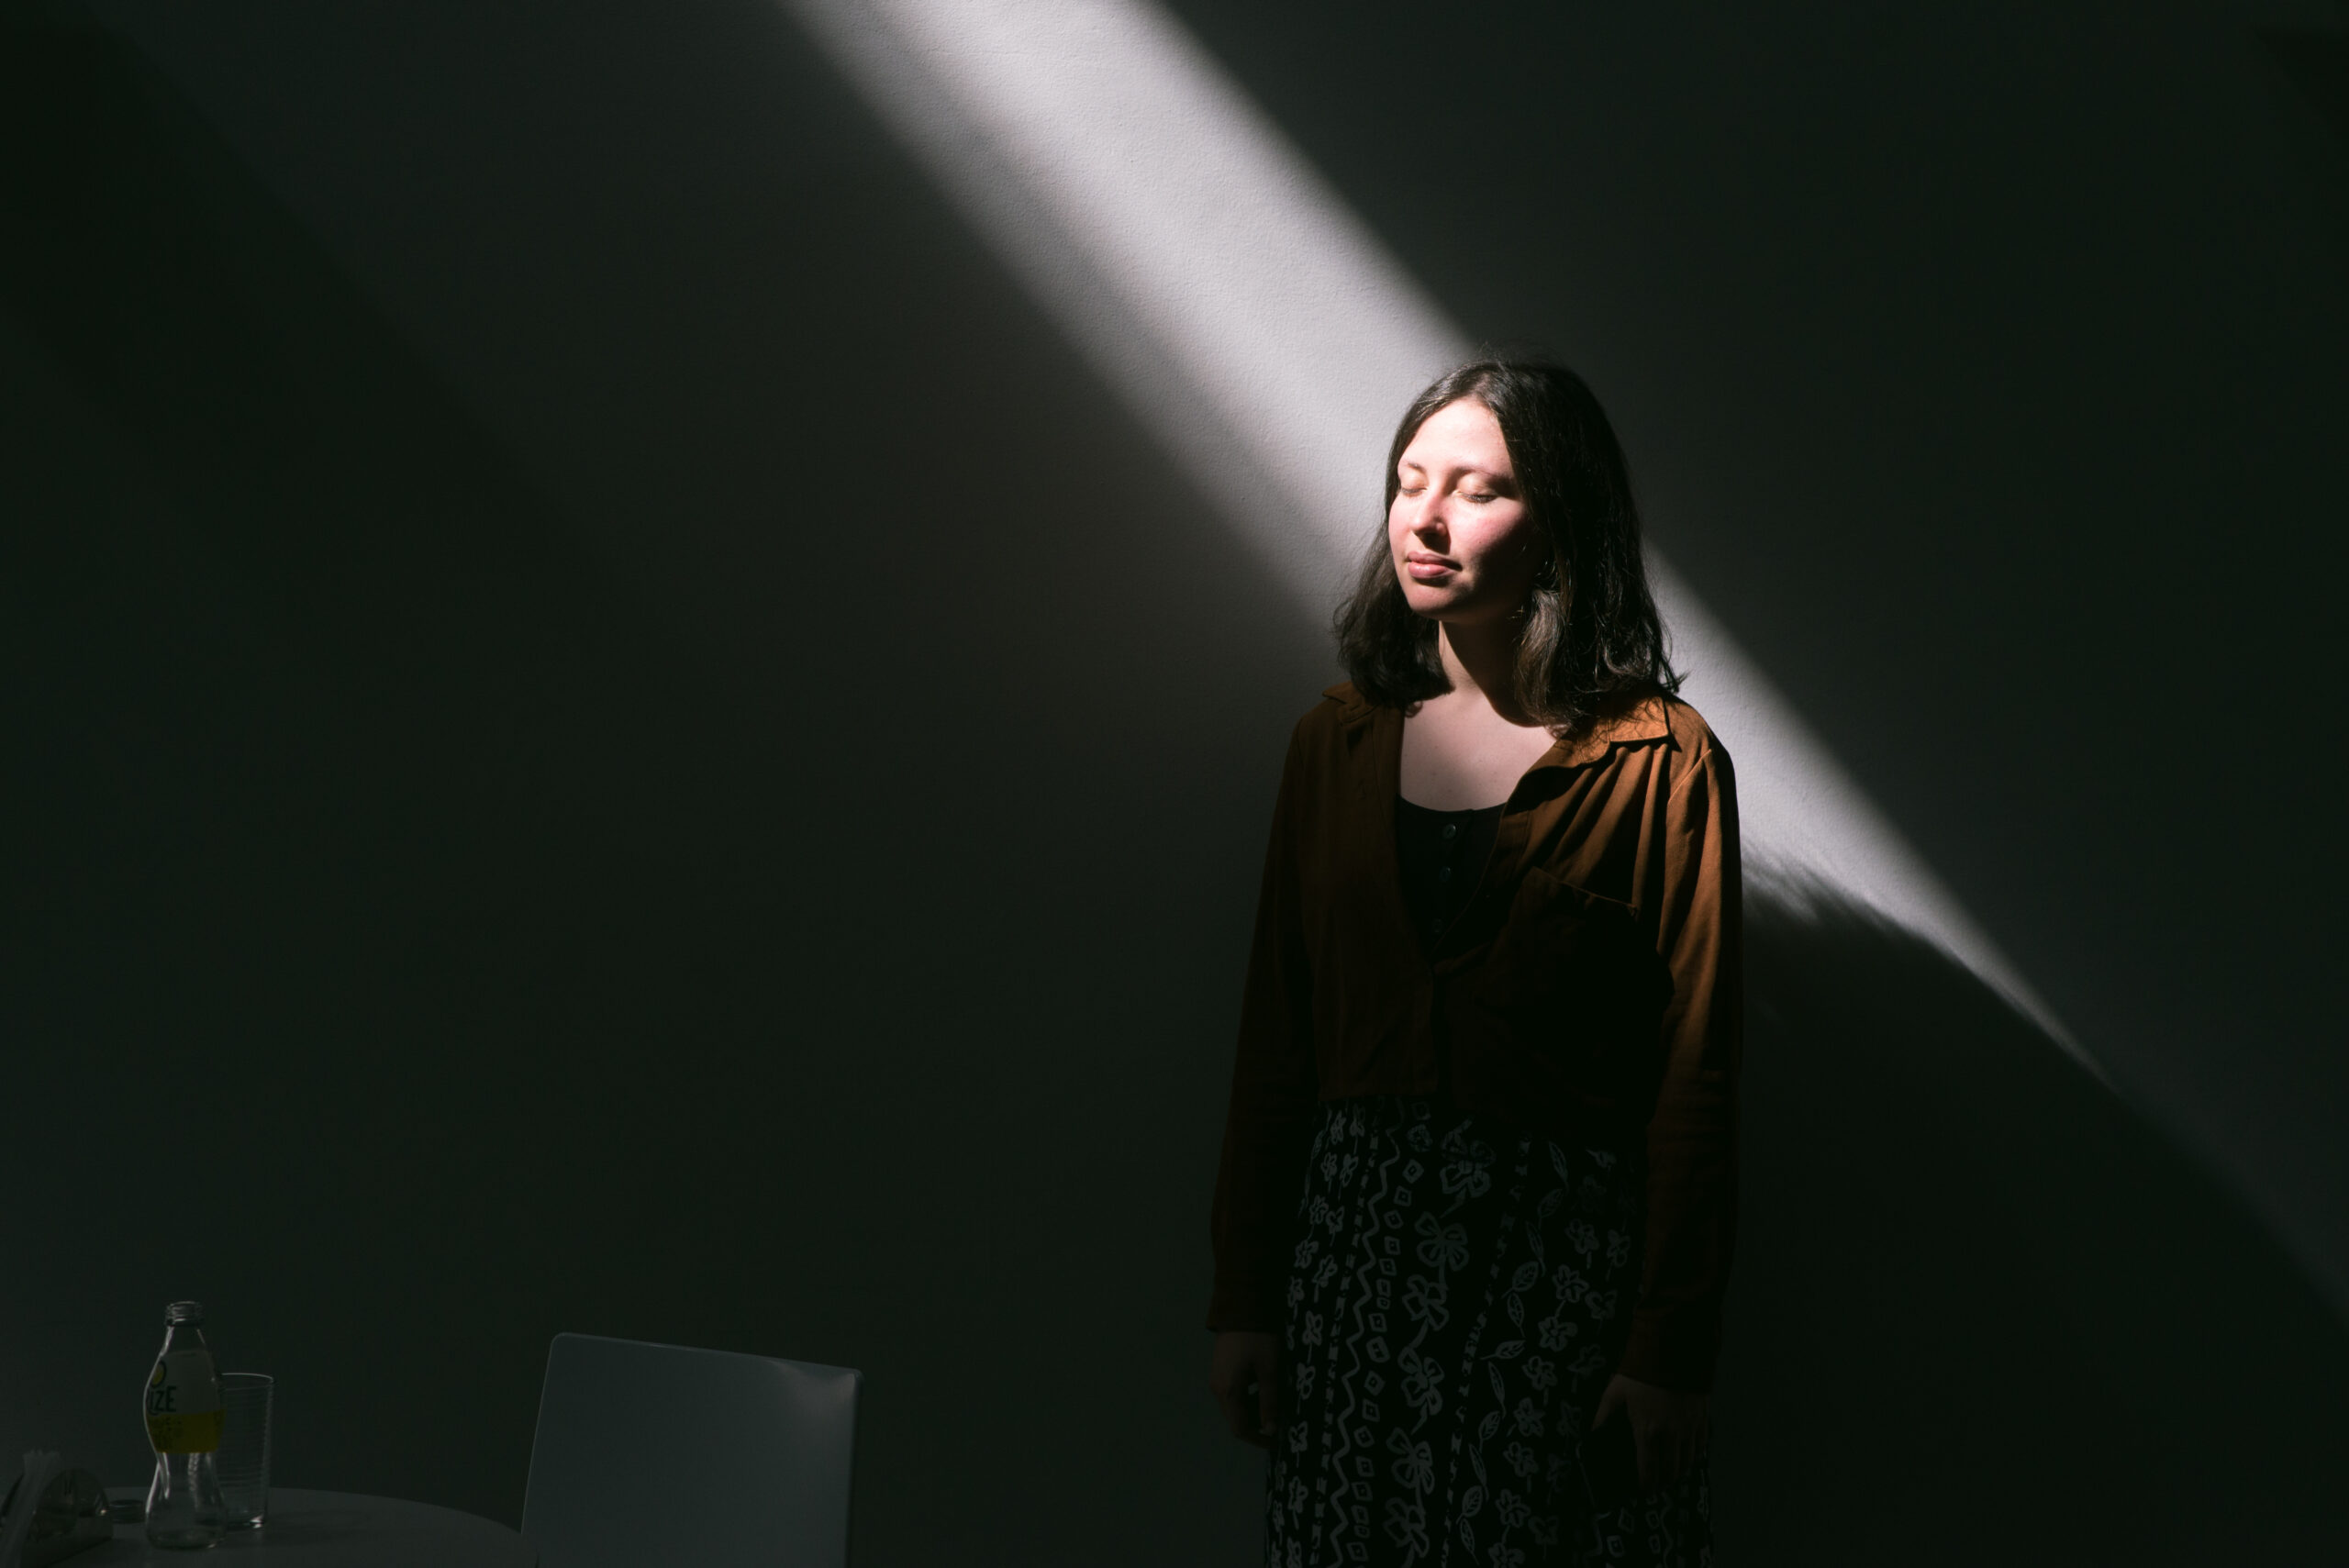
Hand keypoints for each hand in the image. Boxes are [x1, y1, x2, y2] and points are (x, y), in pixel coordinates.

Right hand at [1209, 1330, 1278, 1446]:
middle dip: (1257, 1425)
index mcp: (1228, 1392)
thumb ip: (1269, 1401)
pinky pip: (1233, 1393)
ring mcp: (1217, 1379)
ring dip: (1254, 1410)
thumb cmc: (1258, 1339)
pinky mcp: (1221, 1370)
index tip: (1277, 1441)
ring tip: (1276, 1403)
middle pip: (1236, 1419)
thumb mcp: (1269, 1371)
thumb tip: (1270, 1429)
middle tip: (1280, 1420)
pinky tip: (1264, 1387)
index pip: (1240, 1429)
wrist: (1242, 1306)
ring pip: (1235, 1406)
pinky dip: (1248, 1398)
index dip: (1258, 1439)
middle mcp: (1218, 1389)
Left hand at [1592, 1373, 1708, 1492]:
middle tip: (1656, 1485)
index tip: (1642, 1492)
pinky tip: (1687, 1454)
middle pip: (1670, 1471)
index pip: (1648, 1471)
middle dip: (1662, 1483)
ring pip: (1688, 1461)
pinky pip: (1701, 1445)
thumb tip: (1592, 1434)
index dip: (1646, 1486)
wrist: (1671, 1349)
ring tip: (1670, 1472)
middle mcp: (1671, 1435)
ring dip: (1679, 1471)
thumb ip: (1603, 1417)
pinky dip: (1694, 1455)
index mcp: (1647, 1431)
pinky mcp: (1702, 1418)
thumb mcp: (1614, 1393)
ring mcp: (1689, 1427)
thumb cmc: (1639, 1372)